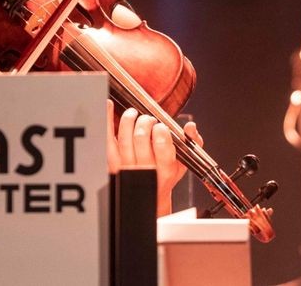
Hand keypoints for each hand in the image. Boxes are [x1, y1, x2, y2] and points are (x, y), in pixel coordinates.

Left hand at [106, 101, 202, 215]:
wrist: (150, 195)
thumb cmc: (167, 175)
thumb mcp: (184, 162)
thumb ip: (192, 142)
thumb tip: (190, 126)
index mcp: (165, 171)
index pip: (162, 148)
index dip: (161, 132)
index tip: (161, 126)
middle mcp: (145, 171)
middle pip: (140, 140)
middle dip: (144, 123)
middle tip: (149, 119)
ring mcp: (127, 169)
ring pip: (124, 140)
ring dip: (128, 121)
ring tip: (133, 113)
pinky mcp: (113, 165)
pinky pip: (108, 141)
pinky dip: (108, 122)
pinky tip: (109, 105)